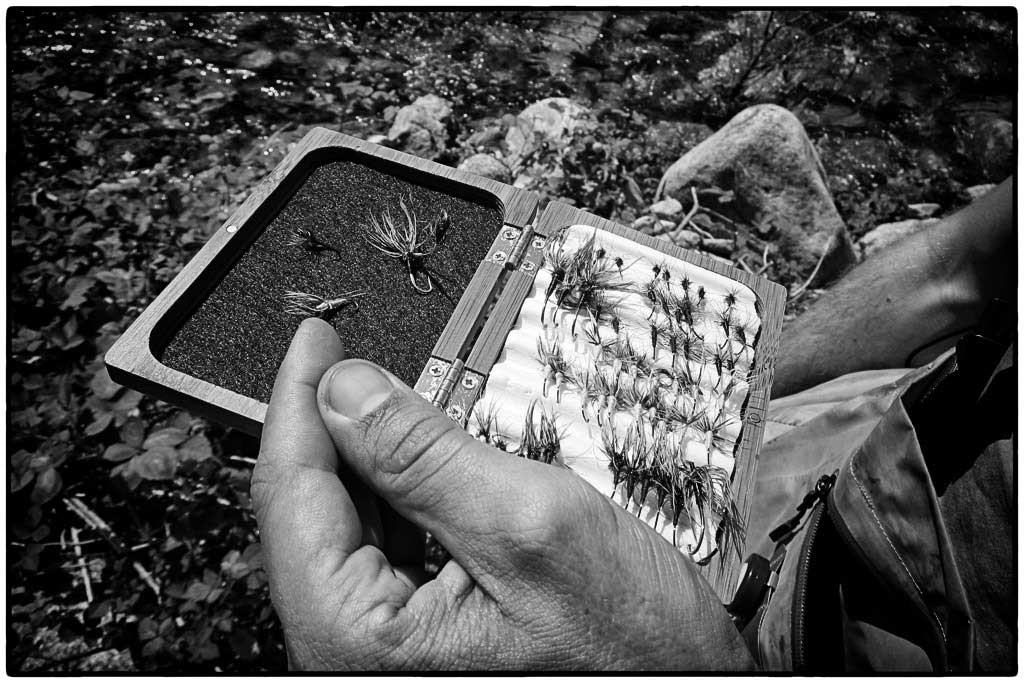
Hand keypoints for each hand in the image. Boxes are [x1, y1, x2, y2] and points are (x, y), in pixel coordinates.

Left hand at [251, 318, 754, 670]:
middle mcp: (359, 650)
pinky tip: (421, 461)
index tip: (315, 340)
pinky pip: (385, 549)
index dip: (299, 402)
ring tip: (395, 404)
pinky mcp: (418, 636)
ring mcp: (387, 646)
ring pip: (347, 524)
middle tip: (352, 359)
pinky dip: (400, 492)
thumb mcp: (528, 522)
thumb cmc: (629, 647)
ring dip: (369, 456)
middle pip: (312, 510)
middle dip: (334, 426)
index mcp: (361, 638)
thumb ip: (423, 455)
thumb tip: (346, 392)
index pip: (292, 497)